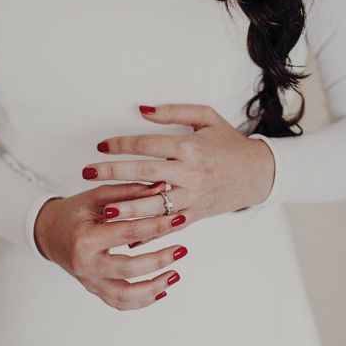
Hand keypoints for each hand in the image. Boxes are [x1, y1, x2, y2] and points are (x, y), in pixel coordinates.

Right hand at [33, 182, 186, 310]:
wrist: (49, 233)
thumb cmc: (75, 212)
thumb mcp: (97, 197)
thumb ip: (128, 192)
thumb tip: (162, 188)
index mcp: (85, 238)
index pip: (127, 233)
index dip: (156, 226)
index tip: (179, 218)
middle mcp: (86, 264)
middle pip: (129, 268)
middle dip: (159, 260)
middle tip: (182, 249)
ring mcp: (89, 281)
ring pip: (125, 295)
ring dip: (154, 287)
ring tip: (175, 274)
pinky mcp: (94, 290)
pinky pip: (120, 303)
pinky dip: (142, 301)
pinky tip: (161, 290)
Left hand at [82, 103, 274, 242]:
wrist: (259, 174)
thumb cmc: (229, 144)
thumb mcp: (207, 117)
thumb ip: (173, 111)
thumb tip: (142, 109)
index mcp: (190, 147)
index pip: (148, 145)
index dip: (121, 144)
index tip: (100, 146)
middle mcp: (190, 173)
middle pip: (145, 172)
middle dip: (113, 173)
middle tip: (87, 173)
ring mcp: (193, 197)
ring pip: (155, 205)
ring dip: (127, 208)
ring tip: (102, 210)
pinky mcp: (196, 214)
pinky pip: (168, 225)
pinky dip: (149, 233)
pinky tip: (128, 236)